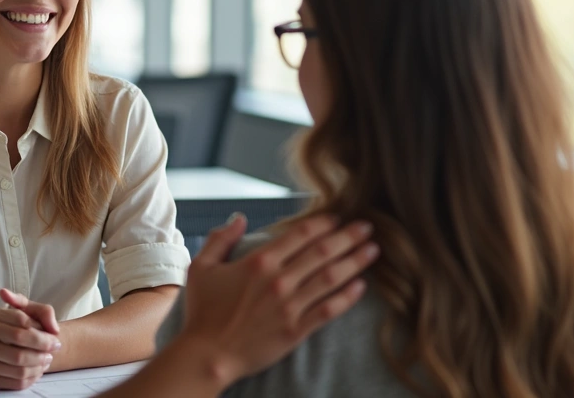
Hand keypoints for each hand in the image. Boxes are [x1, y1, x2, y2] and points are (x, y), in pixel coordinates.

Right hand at [0, 289, 61, 390]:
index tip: (55, 337)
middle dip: (43, 347)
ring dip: (39, 364)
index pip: (21, 320)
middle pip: (19, 341)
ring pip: (19, 365)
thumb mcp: (27, 312)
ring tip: (46, 360)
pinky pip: (16, 382)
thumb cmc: (14, 327)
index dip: (42, 331)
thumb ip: (44, 312)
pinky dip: (32, 378)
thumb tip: (54, 329)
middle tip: (54, 349)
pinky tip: (37, 370)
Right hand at [179, 213, 378, 384]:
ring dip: (354, 261)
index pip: (300, 234)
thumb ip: (220, 239)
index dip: (323, 223)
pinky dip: (347, 297)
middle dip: (348, 237)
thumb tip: (240, 218)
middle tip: (367, 227)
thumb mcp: (201, 267)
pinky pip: (328, 310)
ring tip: (372, 250)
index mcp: (258, 262)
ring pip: (331, 278)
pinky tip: (360, 286)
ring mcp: (290, 306)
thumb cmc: (202, 312)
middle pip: (322, 252)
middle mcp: (278, 280)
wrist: (208, 355)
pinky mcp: (296, 330)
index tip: (338, 217)